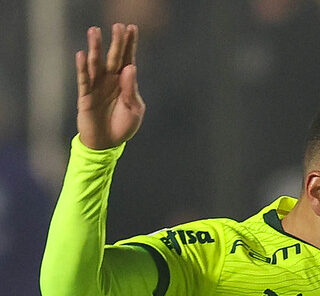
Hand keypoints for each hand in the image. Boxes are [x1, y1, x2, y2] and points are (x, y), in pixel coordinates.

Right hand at [76, 23, 144, 149]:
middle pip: (113, 57)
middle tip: (117, 25)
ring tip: (94, 31)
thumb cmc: (123, 126)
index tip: (132, 27)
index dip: (129, 44)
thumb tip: (130, 67)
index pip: (128, 59)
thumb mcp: (134, 109)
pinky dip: (82, 67)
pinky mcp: (86, 96)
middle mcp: (110, 81)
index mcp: (125, 82)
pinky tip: (81, 54)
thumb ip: (131, 89)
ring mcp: (97, 87)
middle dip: (115, 41)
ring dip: (95, 48)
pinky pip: (84, 79)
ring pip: (96, 64)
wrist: (107, 144)